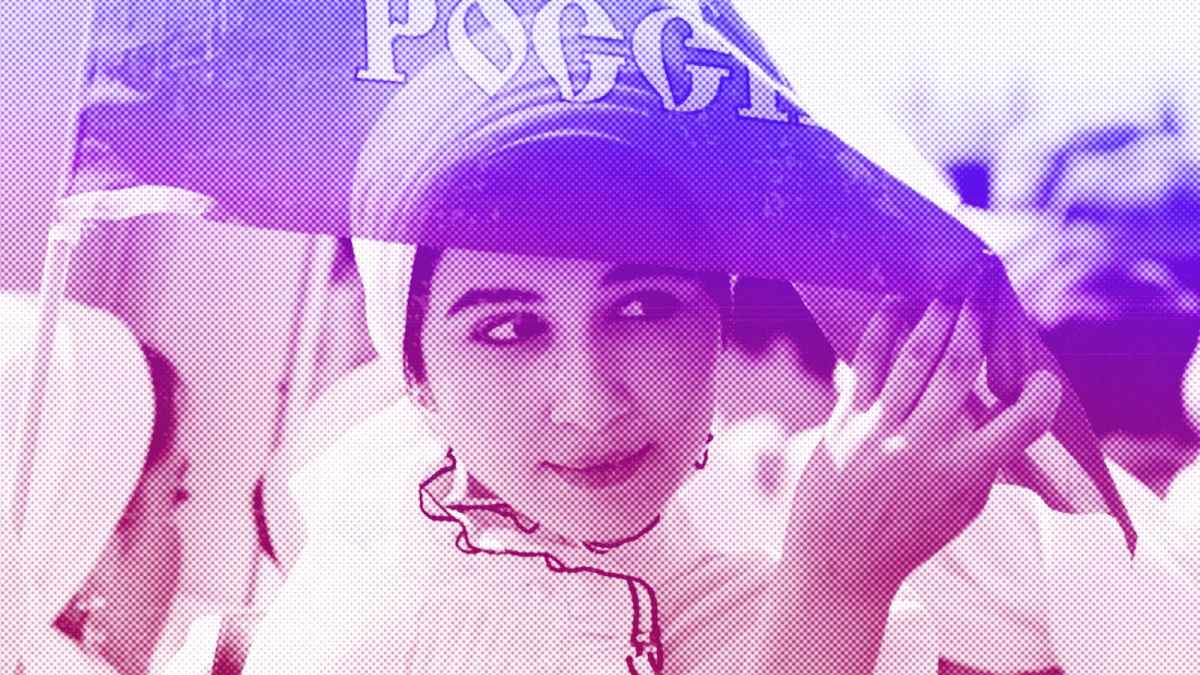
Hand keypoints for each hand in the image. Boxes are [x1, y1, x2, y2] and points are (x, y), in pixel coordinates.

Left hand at [782, 296, 1062, 596]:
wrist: (840, 560)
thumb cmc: (909, 534)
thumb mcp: (962, 508)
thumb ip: (984, 459)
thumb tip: (998, 408)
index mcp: (963, 474)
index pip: (1022, 424)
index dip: (1042, 395)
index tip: (1042, 379)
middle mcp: (923, 447)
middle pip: (959, 369)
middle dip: (975, 323)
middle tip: (984, 292)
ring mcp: (880, 431)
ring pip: (914, 358)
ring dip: (936, 316)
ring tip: (949, 288)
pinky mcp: (844, 422)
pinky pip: (868, 364)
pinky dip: (884, 330)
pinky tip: (897, 304)